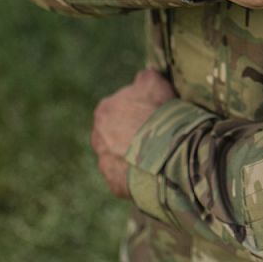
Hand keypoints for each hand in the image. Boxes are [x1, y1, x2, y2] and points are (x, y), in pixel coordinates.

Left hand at [90, 69, 175, 197]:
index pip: (119, 108)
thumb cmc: (159, 113)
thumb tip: (142, 78)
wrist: (164, 152)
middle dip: (132, 134)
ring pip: (120, 157)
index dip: (138, 111)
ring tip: (158, 154)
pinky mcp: (115, 184)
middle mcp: (98, 137)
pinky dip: (139, 174)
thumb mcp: (154, 82)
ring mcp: (105, 163)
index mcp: (104, 111)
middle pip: (115, 134)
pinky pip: (127, 178)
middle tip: (156, 135)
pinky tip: (155, 169)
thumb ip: (144, 78)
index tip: (154, 115)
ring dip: (134, 155)